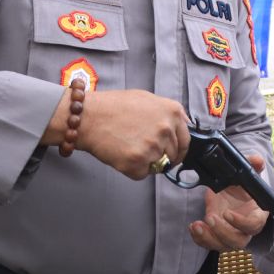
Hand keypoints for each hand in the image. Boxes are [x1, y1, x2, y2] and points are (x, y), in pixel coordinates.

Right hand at [69, 89, 189, 179]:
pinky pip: (142, 174)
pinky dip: (132, 169)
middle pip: (172, 155)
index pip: (186, 140)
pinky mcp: (138, 162)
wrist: (88, 116)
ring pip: (157, 165)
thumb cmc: (113, 106)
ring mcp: (153, 147)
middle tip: (142, 150)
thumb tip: (184, 124)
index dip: (179, 150)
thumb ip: (168, 112)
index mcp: (172, 113)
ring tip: (128, 147)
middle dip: (160, 155)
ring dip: (145, 162)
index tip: (174, 155)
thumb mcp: (148, 98)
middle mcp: (166, 130)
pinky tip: (121, 154)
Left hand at [190, 154, 272, 249]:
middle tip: (210, 217)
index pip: (254, 225)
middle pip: (238, 242)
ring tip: (196, 226)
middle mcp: (245, 230)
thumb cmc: (242, 185)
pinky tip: (193, 227)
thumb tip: (257, 160)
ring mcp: (230, 235)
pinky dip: (200, 239)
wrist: (231, 191)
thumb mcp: (246, 173)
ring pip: (222, 246)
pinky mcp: (217, 237)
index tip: (227, 213)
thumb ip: (252, 165)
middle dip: (222, 232)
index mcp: (257, 215)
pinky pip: (209, 244)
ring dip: (208, 238)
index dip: (241, 223)